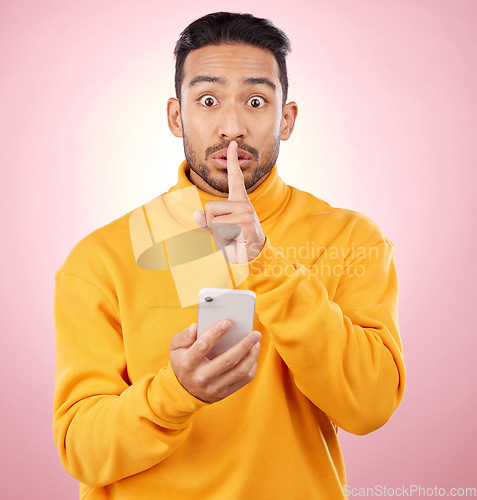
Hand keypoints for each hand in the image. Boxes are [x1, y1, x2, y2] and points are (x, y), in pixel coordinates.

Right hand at [169, 320, 260, 402]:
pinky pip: (243, 380)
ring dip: (251, 356)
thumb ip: (184, 336)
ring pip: (239, 371)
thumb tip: (196, 327)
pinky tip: (253, 356)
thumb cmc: (182, 363)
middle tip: (255, 333)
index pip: (203, 346)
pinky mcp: (224, 393)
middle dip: (244, 345)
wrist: (183, 392)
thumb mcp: (175, 348)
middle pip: (227, 360)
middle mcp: (201, 377)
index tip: (228, 322)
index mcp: (188, 363)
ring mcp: (214, 387)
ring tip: (256, 343)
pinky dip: (252, 367)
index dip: (216, 333)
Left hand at [193, 141, 265, 262]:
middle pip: (209, 207)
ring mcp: (246, 213)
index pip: (235, 178)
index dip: (232, 161)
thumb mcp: (218, 230)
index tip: (232, 144)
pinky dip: (223, 240)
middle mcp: (244, 204)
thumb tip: (196, 215)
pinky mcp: (245, 224)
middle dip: (211, 224)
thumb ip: (206, 221)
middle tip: (227, 232)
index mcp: (239, 201)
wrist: (252, 258)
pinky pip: (220, 229)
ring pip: (213, 220)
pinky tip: (235, 241)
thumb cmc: (235, 241)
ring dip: (217, 233)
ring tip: (231, 237)